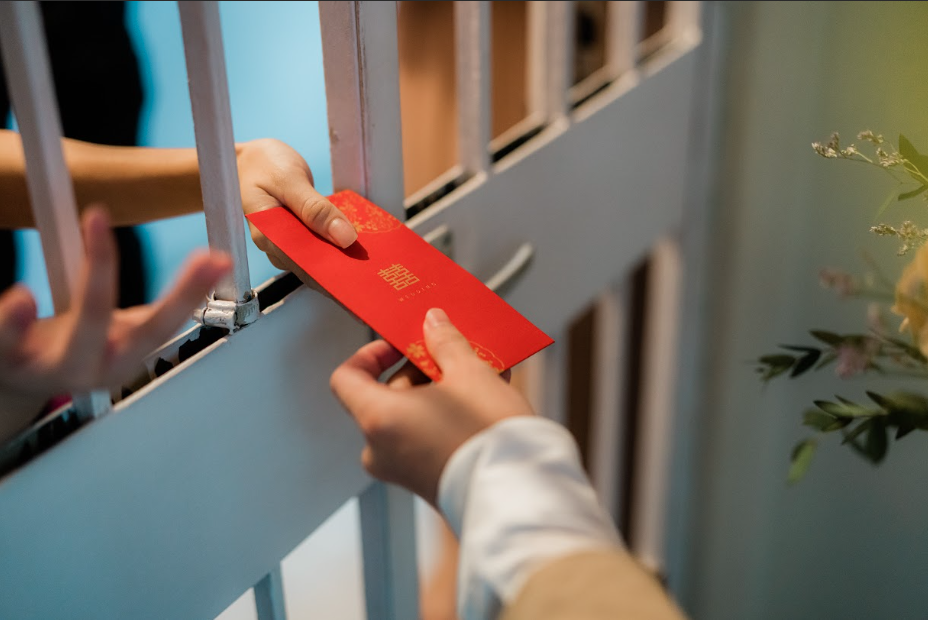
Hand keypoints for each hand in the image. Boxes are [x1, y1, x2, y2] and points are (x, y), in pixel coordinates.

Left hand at [0, 207, 230, 442]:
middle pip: (103, 325)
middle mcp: (91, 367)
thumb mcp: (125, 330)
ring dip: (51, 316)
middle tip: (99, 221)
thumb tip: (220, 260)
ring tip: (32, 290)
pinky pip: (5, 343)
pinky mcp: (9, 360)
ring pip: (60, 345)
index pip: (163, 321)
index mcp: (124, 356)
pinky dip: (11, 321)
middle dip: (104, 273)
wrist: (25, 382)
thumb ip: (169, 301)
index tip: (214, 259)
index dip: (190, 290)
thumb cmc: (80, 349)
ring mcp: (49, 367)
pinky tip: (21, 297)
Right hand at [237, 138, 357, 276]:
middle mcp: (275, 246)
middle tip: (374, 274)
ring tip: (370, 262)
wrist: (246, 157)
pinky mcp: (295, 235)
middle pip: (313, 268)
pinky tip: (355, 244)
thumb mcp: (289, 180)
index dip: (333, 278)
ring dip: (341, 259)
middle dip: (342, 272)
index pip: (306, 267)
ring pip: (316, 258)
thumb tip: (345, 238)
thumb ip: (315, 209)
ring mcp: (285, 242)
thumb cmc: (262, 164)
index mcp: (269, 236)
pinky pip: (317, 244)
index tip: (360, 283)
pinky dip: (335, 244)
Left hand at [329, 308, 532, 505]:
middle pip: (386, 394)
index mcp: (378, 419)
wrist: (518, 492)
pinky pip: (426, 436)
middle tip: (452, 353)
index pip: (346, 378)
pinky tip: (483, 398)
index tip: (400, 344)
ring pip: (412, 415)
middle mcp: (381, 448)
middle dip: (422, 370)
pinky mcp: (426, 480)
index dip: (371, 354)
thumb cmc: (488, 437)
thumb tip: (433, 323)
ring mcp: (402, 469)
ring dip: (441, 390)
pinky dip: (447, 415)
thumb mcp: (469, 373)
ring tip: (479, 373)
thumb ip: (445, 342)